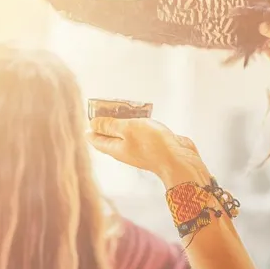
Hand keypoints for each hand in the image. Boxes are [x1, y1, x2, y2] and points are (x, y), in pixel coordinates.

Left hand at [86, 117, 209, 186]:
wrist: (178, 160)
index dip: (91, 128)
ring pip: (127, 135)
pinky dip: (139, 125)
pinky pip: (141, 135)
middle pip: (110, 137)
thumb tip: (93, 124)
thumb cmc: (152, 144)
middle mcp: (125, 151)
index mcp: (115, 148)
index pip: (96, 140)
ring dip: (124, 123)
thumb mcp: (127, 129)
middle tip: (106, 108)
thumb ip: (110, 125)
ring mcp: (140, 150)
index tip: (90, 116)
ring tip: (124, 108)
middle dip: (106, 124)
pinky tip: (144, 117)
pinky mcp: (153, 147)